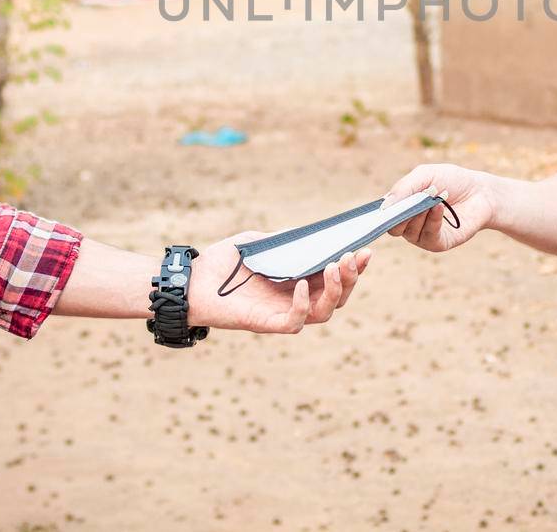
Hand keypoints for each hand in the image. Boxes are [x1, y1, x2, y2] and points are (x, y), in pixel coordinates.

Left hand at [188, 235, 369, 333]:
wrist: (190, 281)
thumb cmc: (220, 263)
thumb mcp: (257, 243)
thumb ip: (282, 240)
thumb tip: (308, 234)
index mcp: (297, 280)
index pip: (334, 277)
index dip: (354, 267)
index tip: (366, 250)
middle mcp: (294, 299)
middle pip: (336, 297)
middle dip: (352, 278)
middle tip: (355, 256)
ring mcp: (281, 313)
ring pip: (323, 312)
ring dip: (336, 291)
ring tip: (338, 267)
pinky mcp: (265, 324)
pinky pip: (294, 323)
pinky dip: (302, 306)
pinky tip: (301, 285)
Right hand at [380, 162, 496, 252]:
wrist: (480, 191)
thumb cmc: (451, 181)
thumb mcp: (424, 175)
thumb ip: (403, 188)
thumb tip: (384, 207)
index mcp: (402, 207)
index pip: (383, 215)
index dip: (382, 212)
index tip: (385, 206)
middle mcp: (409, 224)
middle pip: (392, 227)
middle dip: (400, 214)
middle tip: (413, 199)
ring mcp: (423, 235)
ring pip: (408, 232)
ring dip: (419, 214)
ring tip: (433, 199)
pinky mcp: (439, 243)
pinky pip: (428, 236)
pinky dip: (432, 220)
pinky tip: (439, 207)